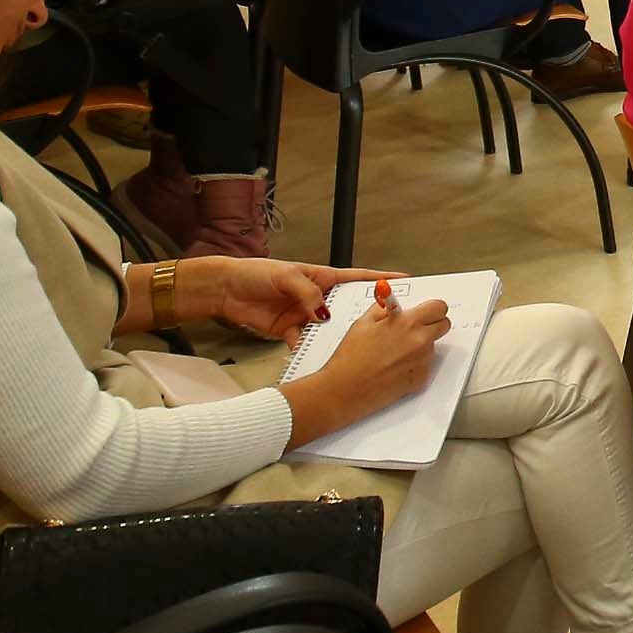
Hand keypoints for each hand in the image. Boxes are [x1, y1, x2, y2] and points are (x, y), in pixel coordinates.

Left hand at [188, 256, 395, 340]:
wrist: (225, 291)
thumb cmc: (256, 274)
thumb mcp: (285, 276)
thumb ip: (307, 292)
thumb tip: (323, 313)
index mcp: (322, 278)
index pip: (358, 278)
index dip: (382, 279)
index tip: (407, 281)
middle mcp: (318, 297)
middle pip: (349, 307)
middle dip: (368, 315)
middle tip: (389, 325)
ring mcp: (306, 316)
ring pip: (331, 328)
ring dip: (341, 336)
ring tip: (360, 347)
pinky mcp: (292, 332)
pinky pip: (307, 344)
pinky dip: (312, 351)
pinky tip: (325, 359)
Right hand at [287, 280, 451, 436]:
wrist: (345, 390)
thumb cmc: (350, 358)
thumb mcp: (363, 323)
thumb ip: (383, 309)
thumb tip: (391, 303)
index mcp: (407, 323)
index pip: (439, 306)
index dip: (431, 308)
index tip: (425, 311)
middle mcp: (420, 341)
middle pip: (444, 324)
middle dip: (431, 324)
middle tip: (413, 329)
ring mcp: (422, 361)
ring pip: (433, 346)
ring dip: (421, 345)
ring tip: (393, 352)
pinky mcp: (421, 379)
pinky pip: (426, 365)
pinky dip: (415, 364)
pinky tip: (394, 367)